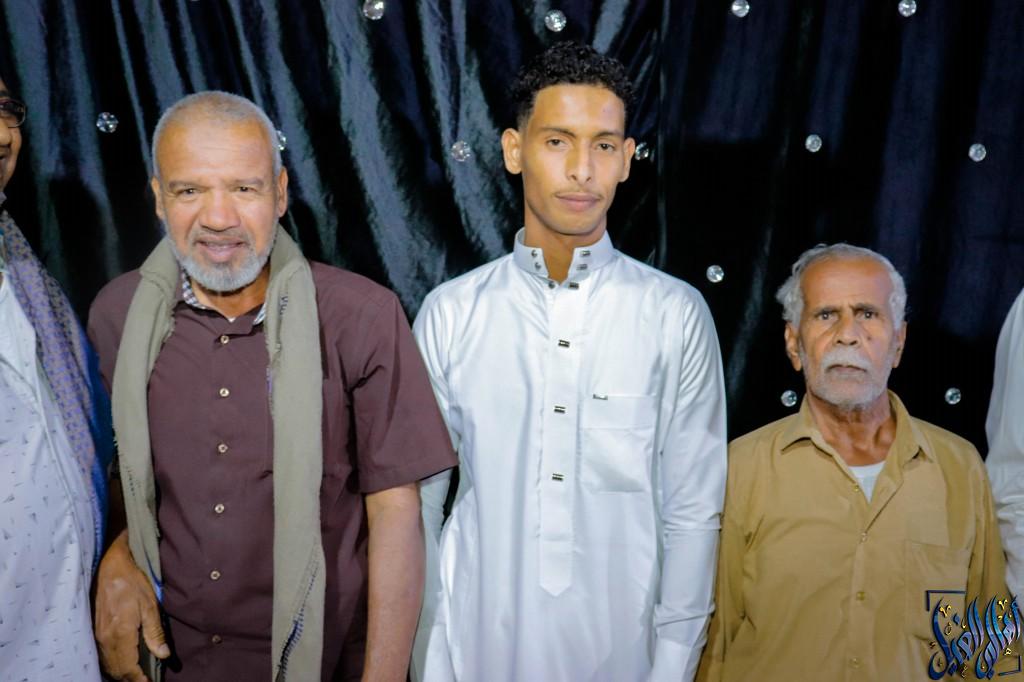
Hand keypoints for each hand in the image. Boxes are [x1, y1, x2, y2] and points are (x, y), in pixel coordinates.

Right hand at [94, 530, 169, 680]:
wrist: (108, 565)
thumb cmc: (131, 582)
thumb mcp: (149, 605)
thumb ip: (155, 632)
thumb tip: (163, 655)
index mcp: (120, 634)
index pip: (128, 668)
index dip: (139, 680)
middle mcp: (105, 639)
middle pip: (116, 670)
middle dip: (130, 679)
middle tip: (144, 680)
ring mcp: (97, 635)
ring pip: (107, 664)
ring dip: (120, 673)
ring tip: (135, 675)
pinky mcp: (94, 629)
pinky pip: (101, 655)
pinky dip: (112, 663)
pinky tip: (121, 661)